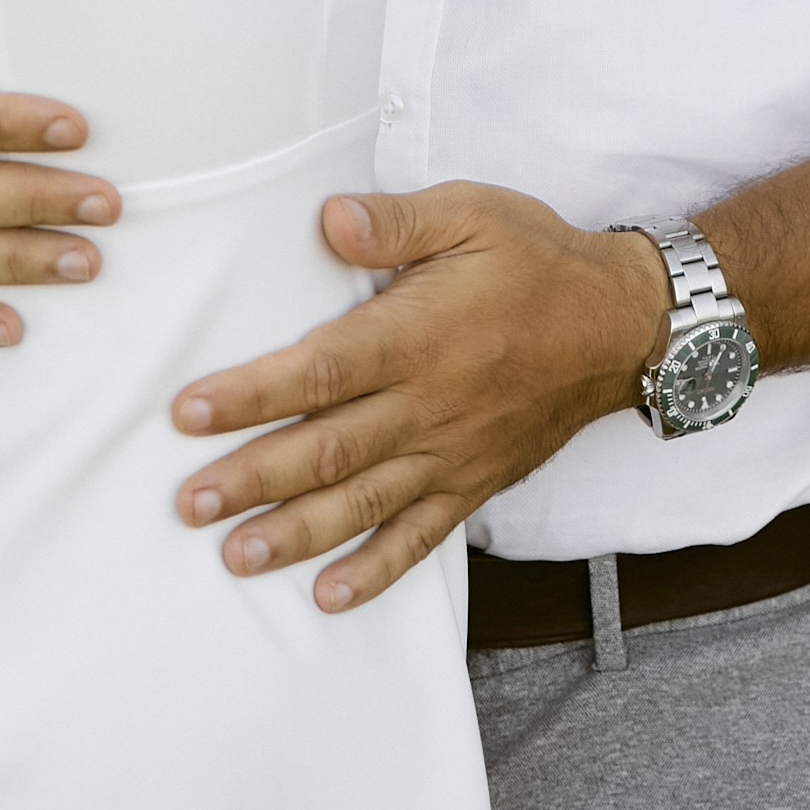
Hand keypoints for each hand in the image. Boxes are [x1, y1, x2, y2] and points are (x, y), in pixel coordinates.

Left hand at [170, 183, 668, 610]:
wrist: (620, 324)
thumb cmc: (538, 262)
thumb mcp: (472, 213)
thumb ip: (397, 220)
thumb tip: (329, 220)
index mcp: (418, 336)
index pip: (320, 372)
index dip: (251, 395)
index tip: (189, 414)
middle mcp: (429, 405)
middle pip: (328, 450)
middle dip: (252, 479)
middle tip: (188, 504)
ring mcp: (451, 453)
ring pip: (364, 503)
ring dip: (296, 534)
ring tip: (236, 557)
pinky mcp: (474, 483)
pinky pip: (422, 537)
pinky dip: (376, 572)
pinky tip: (329, 596)